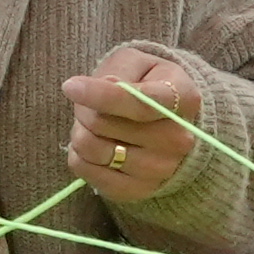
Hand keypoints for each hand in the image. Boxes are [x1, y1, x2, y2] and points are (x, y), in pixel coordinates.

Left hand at [61, 46, 210, 214]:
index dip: (102, 95)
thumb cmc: (146, 85)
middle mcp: (179, 140)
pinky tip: (93, 144)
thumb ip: (122, 71)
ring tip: (91, 125)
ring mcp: (160, 170)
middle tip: (89, 105)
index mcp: (184, 100)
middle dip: (84, 108)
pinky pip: (85, 170)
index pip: (139, 104)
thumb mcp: (137, 63)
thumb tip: (108, 85)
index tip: (70, 86)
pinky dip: (78, 154)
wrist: (166, 123)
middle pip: (104, 124)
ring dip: (80, 130)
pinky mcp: (137, 190)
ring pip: (91, 147)